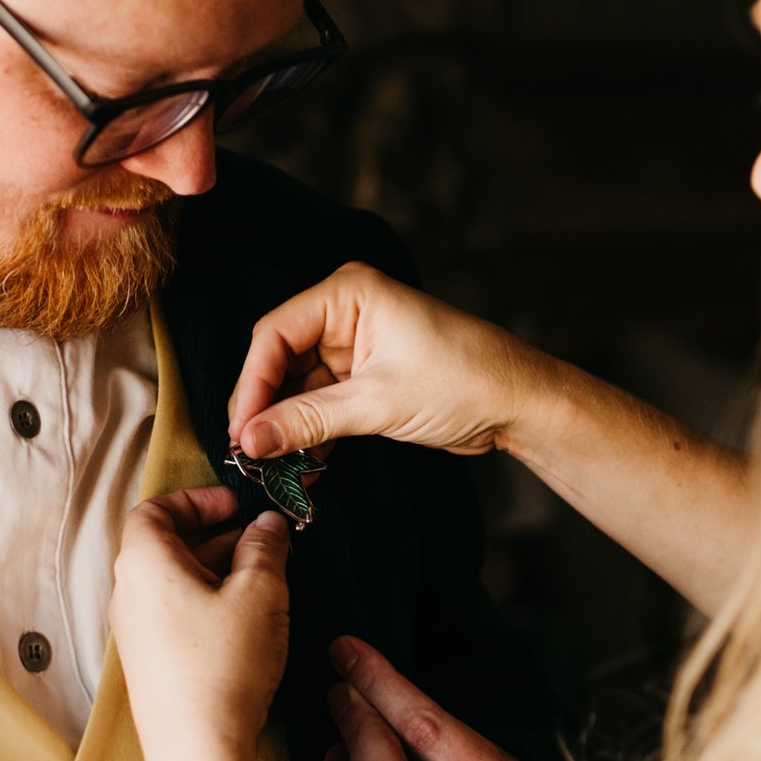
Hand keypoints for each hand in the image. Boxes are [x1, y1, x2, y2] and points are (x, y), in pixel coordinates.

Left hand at [111, 486, 294, 760]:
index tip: (234, 505)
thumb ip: (265, 549)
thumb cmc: (223, 665)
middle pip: (164, 545)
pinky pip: (173, 616)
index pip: (154, 509)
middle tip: (259, 542)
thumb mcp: (260, 594)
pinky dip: (205, 604)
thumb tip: (268, 525)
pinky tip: (244, 623)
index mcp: (143, 562)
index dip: (195, 500)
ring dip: (214, 572)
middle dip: (214, 536)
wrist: (197, 749)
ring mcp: (134, 632)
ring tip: (262, 582)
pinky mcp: (149, 664)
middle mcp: (127, 593)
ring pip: (172, 583)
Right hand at [227, 263, 556, 461]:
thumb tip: (250, 440)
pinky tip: (300, 464)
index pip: (275, 333)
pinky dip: (311, 431)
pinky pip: (321, 402)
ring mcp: (356, 344)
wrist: (520, 403)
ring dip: (287, 426)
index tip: (240, 430)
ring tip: (272, 467)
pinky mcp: (366, 376)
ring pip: (298, 385)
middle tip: (249, 453)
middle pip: (280, 359)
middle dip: (266, 407)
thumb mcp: (379, 403)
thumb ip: (308, 420)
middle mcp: (347, 311)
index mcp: (350, 293)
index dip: (252, 383)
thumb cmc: (466, 381)